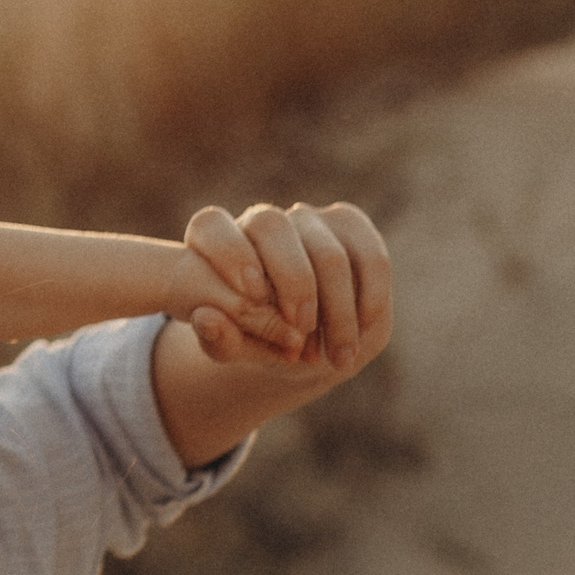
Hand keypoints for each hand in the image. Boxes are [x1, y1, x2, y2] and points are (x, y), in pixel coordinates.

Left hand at [186, 202, 390, 374]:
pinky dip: (369, 299)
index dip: (228, 253)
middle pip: (272, 228)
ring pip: (328, 254)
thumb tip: (205, 320)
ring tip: (337, 356)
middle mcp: (260, 220)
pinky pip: (369, 258)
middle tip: (301, 333)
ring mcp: (307, 218)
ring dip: (337, 311)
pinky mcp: (349, 223)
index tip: (249, 294)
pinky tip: (363, 331)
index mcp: (216, 239)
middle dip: (292, 285)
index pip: (211, 226)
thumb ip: (218, 338)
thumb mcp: (231, 347)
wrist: (300, 342)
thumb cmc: (254, 339)